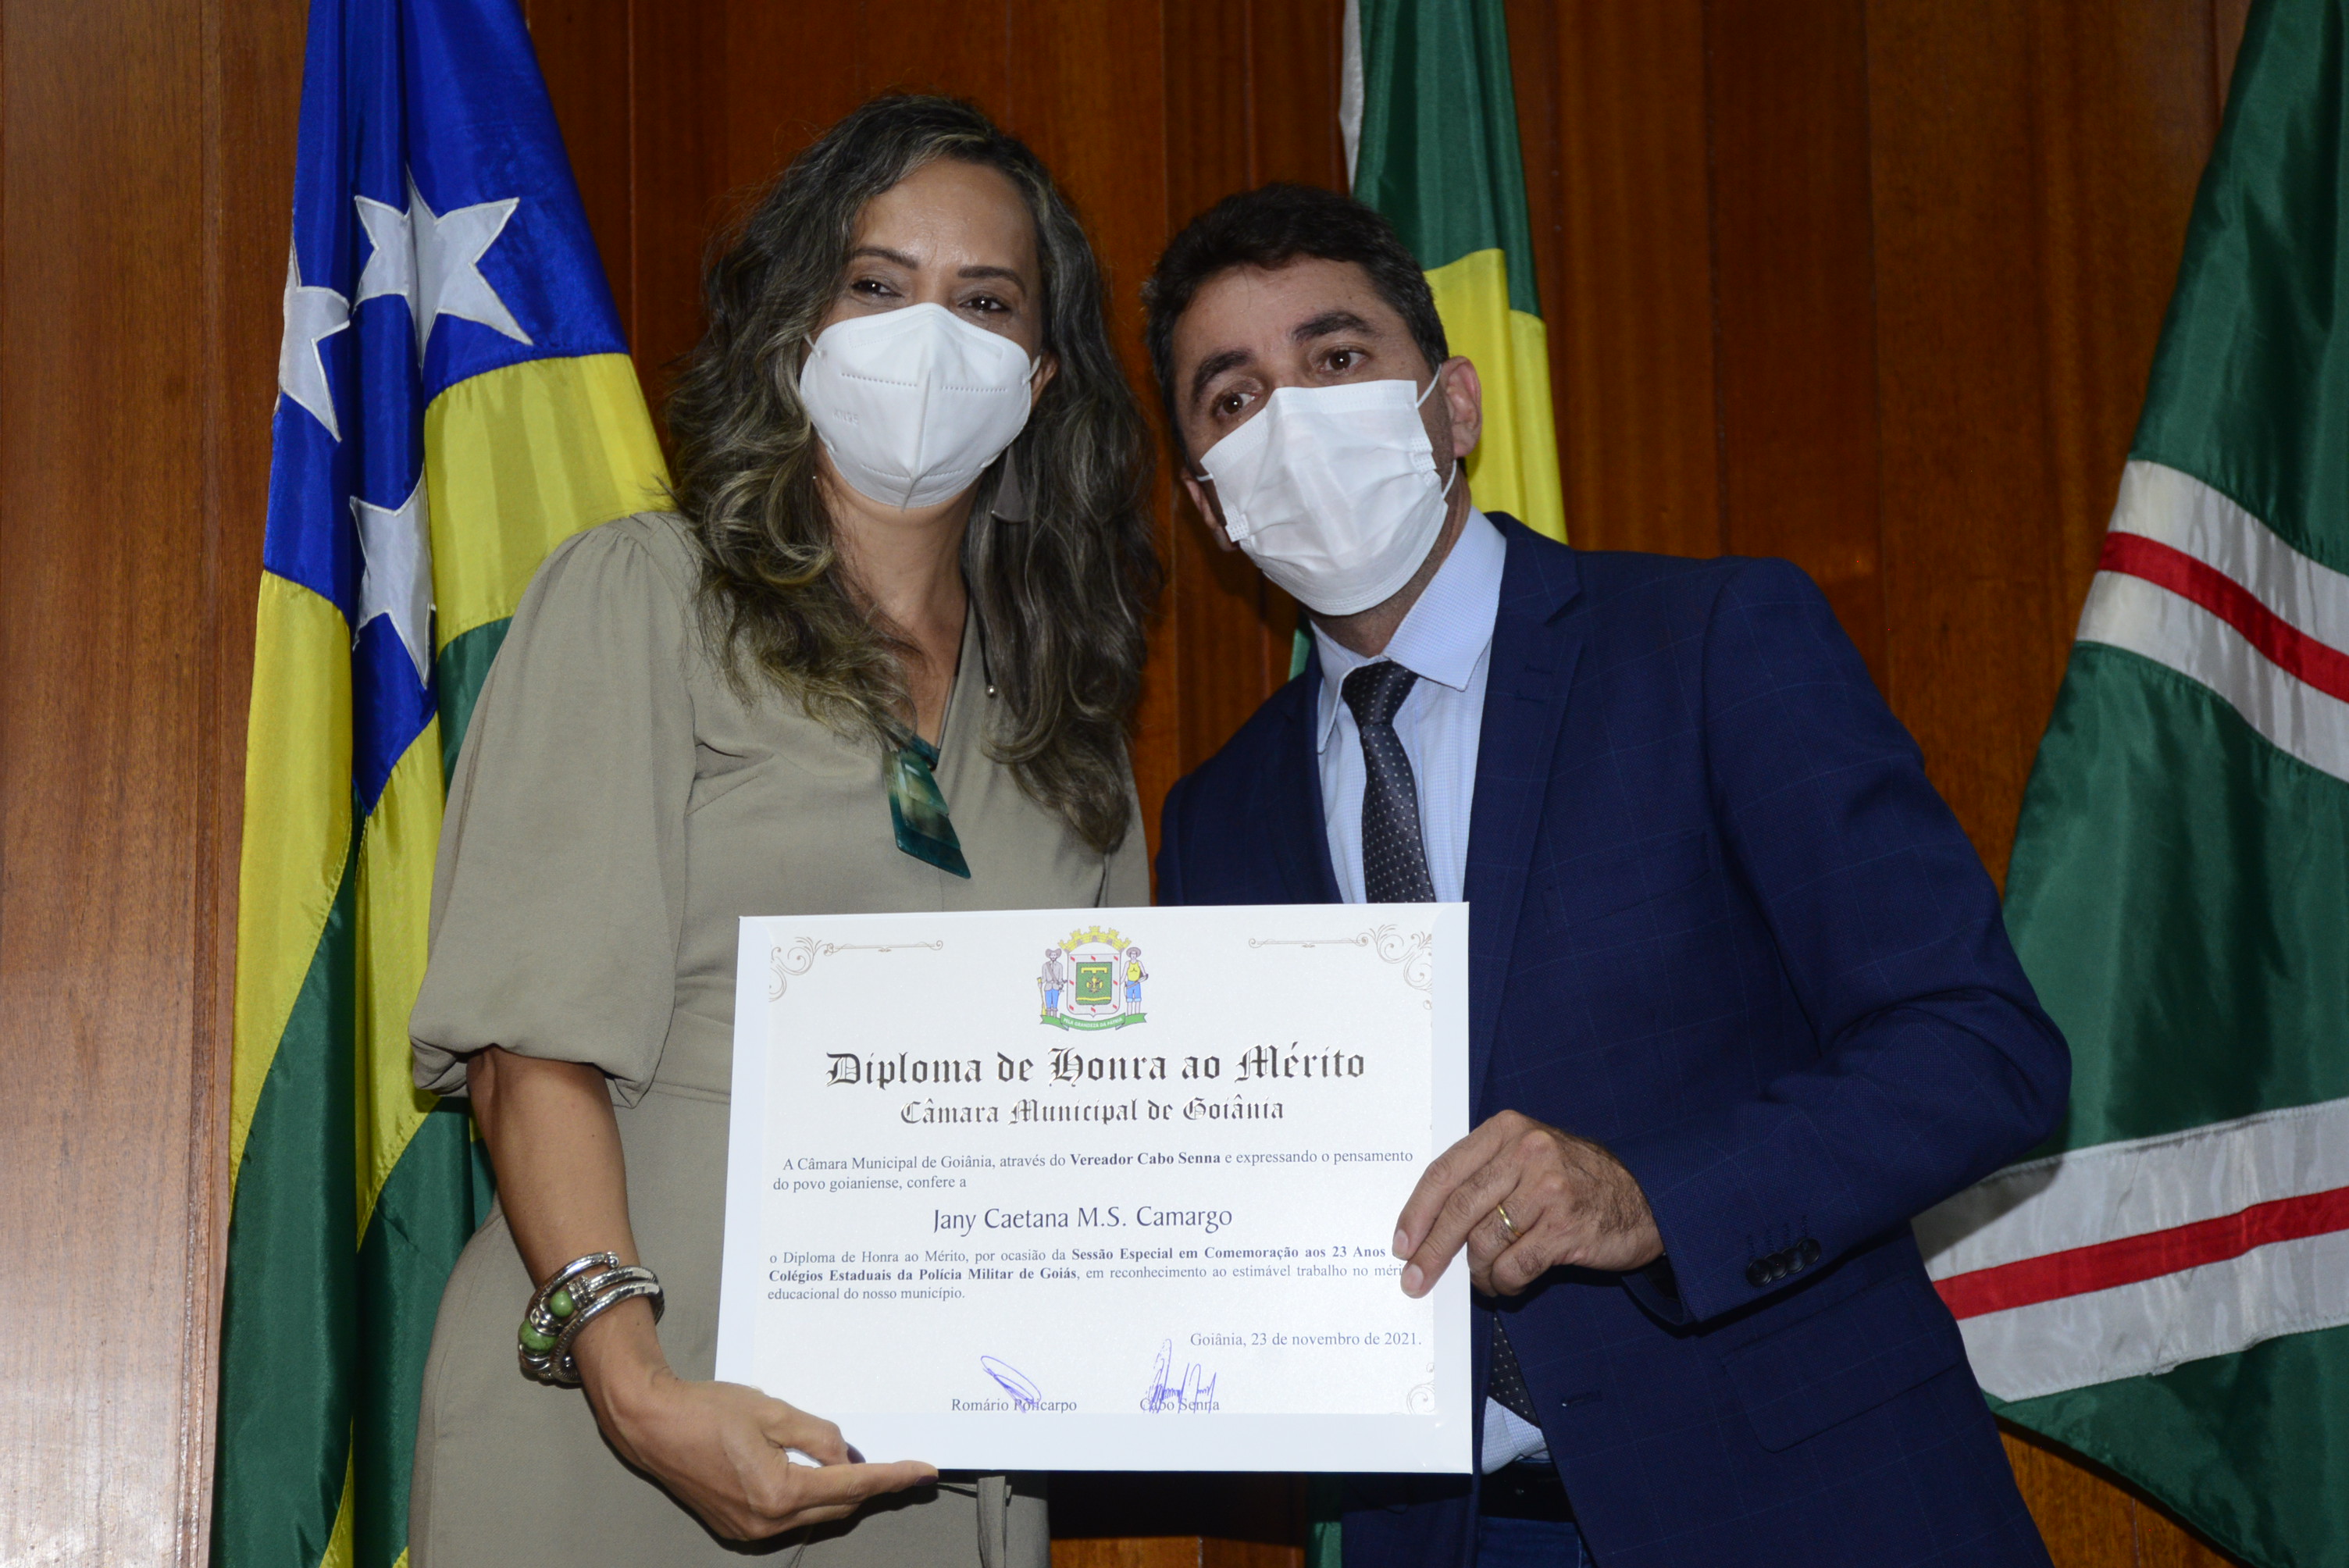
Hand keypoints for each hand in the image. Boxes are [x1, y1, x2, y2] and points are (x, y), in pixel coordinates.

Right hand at [577, 1302, 936, 1539]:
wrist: (652, 1424)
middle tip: (899, 1466)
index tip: (922, 1472)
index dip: (892, 1477)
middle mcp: (766, 1522)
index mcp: (779, 1492)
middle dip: (870, 1486)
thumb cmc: (706, 1411)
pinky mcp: (737, 1527)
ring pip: (815, 1514)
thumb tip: (846, 1454)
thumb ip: (818, 1435)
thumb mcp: (773, 1411)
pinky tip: (814, 1473)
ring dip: (838, 1492)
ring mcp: (750, 1530)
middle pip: (838, 1506)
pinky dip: (810, 1497)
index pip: (853, 1485)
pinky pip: (790, 1517)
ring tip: (854, 1462)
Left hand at [1393, 1110, 1662, 1296]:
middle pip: (1459, 1208)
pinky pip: (1515, 1265)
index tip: (1401, 1244)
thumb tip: (1429, 1226)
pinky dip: (1505, 1282)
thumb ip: (1484, 1176)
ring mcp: (1548, 1188)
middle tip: (1415, 1280)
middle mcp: (1527, 1152)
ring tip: (1486, 1278)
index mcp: (1507, 1130)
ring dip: (1478, 1270)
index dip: (1417, 1211)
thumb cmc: (1576, 1181)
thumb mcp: (1529, 1157)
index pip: (1445, 1172)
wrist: (1647, 1197)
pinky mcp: (1566, 1226)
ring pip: (1486, 1241)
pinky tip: (1509, 1283)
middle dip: (1432, 1251)